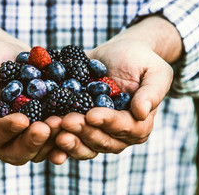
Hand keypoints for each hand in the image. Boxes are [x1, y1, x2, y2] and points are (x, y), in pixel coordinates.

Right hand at [0, 8, 66, 164]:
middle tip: (50, 125)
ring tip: (67, 122)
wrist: (5, 53)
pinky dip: (66, 134)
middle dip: (34, 141)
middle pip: (16, 151)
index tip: (23, 119)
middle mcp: (2, 136)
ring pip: (38, 149)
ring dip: (53, 140)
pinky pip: (54, 137)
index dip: (6, 129)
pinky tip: (79, 124)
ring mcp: (24, 134)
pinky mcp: (42, 126)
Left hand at [55, 16, 181, 158]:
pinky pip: (68, 136)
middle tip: (66, 121)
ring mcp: (95, 131)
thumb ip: (152, 92)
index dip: (108, 123)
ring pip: (83, 144)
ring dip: (67, 140)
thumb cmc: (139, 60)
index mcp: (138, 123)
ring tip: (52, 127)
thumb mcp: (155, 71)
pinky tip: (43, 136)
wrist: (117, 53)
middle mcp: (116, 133)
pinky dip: (54, 140)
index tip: (91, 114)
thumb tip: (142, 113)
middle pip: (101, 141)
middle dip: (83, 132)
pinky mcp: (78, 125)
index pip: (125, 128)